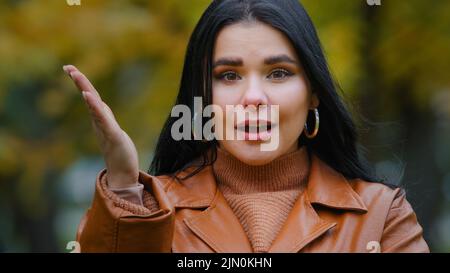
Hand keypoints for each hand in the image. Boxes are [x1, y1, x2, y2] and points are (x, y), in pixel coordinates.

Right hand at [63, 65, 138, 187]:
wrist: (122, 173)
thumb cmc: (119, 153)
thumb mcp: (113, 132)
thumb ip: (105, 120)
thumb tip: (100, 108)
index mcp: (101, 119)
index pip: (92, 97)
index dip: (82, 83)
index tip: (70, 68)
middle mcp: (100, 122)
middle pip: (90, 97)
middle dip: (80, 81)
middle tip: (68, 67)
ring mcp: (105, 128)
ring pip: (94, 105)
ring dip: (85, 89)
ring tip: (76, 75)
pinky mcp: (113, 135)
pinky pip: (102, 119)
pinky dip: (94, 107)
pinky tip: (87, 96)